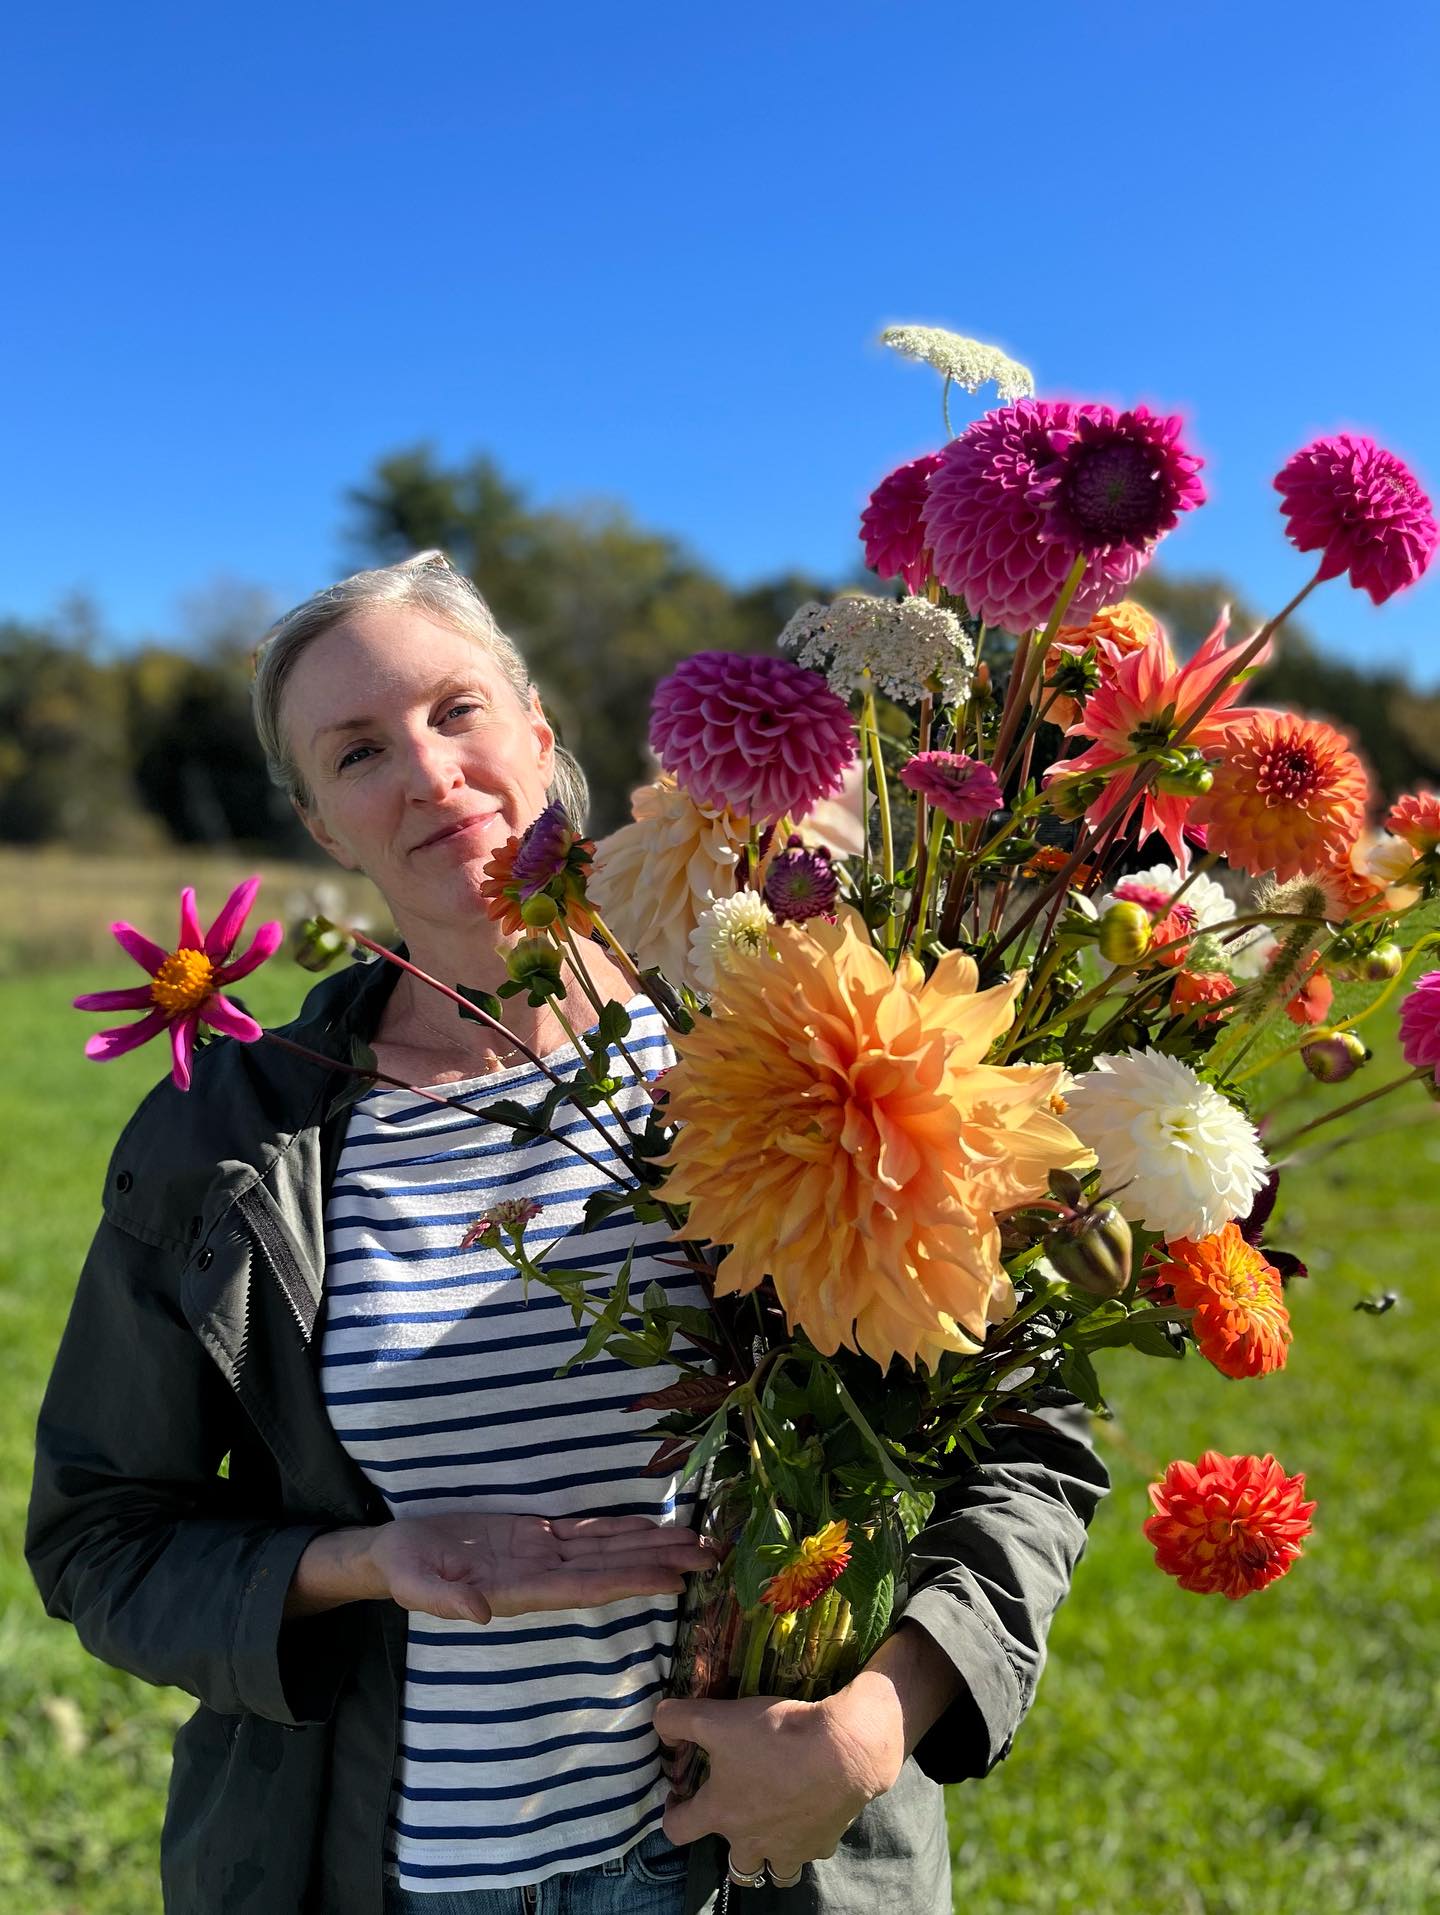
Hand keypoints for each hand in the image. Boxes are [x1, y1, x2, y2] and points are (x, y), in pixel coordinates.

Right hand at [286, 1513, 712, 1623]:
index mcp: (520, 1590)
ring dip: (652, 1545)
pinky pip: (588, 1532)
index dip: (630, 1581)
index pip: (586, 1587)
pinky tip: (651, 1526)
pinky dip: (622, 1529)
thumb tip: (481, 1612)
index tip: (673, 1580)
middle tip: (711, 1557)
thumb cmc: (403, 1570)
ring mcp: (543, 1555)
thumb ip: (448, 1599)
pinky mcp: (536, 1535)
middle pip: (612, 1569)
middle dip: (661, 1563)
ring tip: (697, 1542)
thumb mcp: (416, 1584)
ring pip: (608, 1550)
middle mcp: (543, 1576)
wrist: (394, 1554)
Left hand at [655, 1677, 905, 1882]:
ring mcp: (789, 1849)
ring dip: (770, 1855)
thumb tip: (659, 1724)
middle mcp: (751, 1843)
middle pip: (734, 1867)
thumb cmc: (773, 1738)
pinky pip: (811, 1849)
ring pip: (775, 1872)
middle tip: (738, 1813)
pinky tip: (811, 1810)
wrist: (840, 1752)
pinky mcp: (823, 1842)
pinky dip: (808, 1837)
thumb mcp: (715, 1718)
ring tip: (774, 1827)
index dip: (671, 1814)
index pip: (677, 1831)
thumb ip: (678, 1719)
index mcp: (721, 1814)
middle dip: (731, 1845)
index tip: (679, 1795)